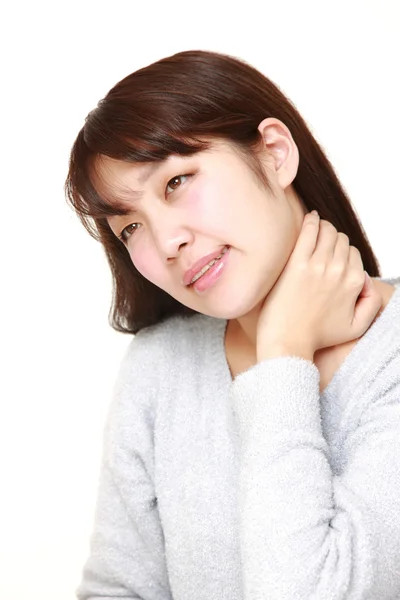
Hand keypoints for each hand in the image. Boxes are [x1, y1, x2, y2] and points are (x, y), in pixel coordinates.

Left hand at [256, 211, 382, 360]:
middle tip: (321, 242)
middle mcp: (339, 271)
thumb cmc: (318, 337)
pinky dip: (312, 221)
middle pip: (341, 241)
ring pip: (328, 232)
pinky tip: (309, 218)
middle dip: (333, 240)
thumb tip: (367, 282)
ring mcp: (318, 265)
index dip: (342, 254)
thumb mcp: (356, 327)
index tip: (331, 256)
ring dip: (324, 227)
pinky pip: (309, 231)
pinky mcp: (297, 263)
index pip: (354, 254)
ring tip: (316, 228)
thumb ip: (372, 304)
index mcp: (354, 283)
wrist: (287, 342)